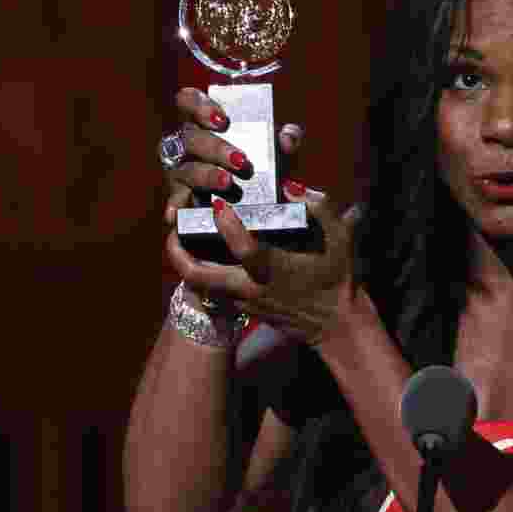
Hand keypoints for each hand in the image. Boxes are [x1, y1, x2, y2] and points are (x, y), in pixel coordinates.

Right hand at [160, 86, 304, 227]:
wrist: (259, 211)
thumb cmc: (261, 169)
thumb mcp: (277, 151)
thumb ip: (287, 138)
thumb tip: (287, 139)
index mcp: (204, 125)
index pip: (188, 101)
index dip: (199, 106)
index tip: (222, 120)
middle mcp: (186, 146)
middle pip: (190, 138)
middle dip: (215, 148)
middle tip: (241, 161)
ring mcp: (179, 174)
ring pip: (184, 169)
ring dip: (205, 175)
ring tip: (227, 183)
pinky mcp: (180, 202)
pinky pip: (173, 203)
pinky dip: (174, 207)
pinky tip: (175, 213)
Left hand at [166, 186, 360, 345]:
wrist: (337, 325)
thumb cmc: (339, 278)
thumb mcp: (340, 239)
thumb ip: (319, 208)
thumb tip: (291, 186)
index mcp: (274, 269)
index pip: (243, 248)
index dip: (226, 225)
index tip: (216, 203)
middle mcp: (252, 288)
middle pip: (199, 275)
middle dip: (178, 251)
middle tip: (172, 227)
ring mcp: (245, 302)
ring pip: (201, 285)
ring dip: (185, 262)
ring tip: (179, 238)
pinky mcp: (245, 310)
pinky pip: (214, 290)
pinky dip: (203, 272)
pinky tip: (204, 253)